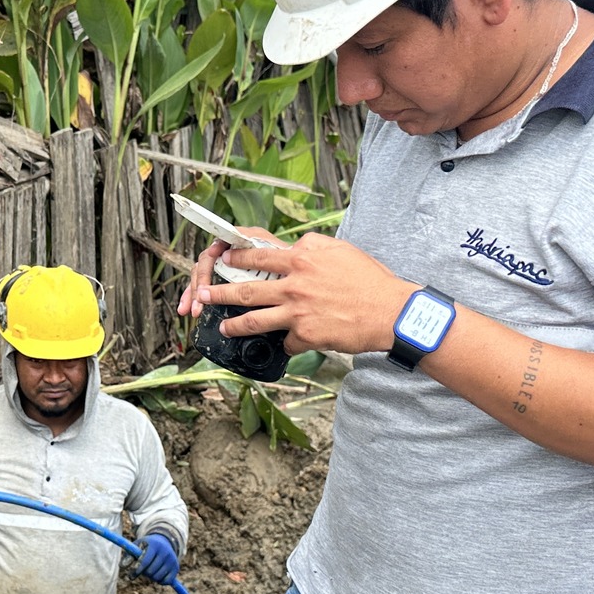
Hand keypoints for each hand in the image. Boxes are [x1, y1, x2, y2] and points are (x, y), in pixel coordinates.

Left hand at [130, 533, 180, 583]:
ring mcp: (172, 560)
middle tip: (142, 571)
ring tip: (149, 571)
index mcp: (154, 545)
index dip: (137, 570)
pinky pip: (167, 581)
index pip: (145, 561)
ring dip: (151, 577)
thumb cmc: (146, 546)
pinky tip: (157, 576)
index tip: (131, 575)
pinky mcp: (176, 567)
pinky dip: (160, 581)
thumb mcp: (137, 547)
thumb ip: (129, 556)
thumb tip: (121, 566)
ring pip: (158, 577)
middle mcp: (165, 552)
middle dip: (144, 573)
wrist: (163, 542)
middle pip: (151, 571)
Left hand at [189, 231, 418, 355]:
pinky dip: (287, 343)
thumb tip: (295, 247)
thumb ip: (312, 247)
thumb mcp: (339, 250)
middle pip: (246, 289)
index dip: (236, 257)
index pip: (258, 256)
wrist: (391, 311)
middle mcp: (295, 284)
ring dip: (235, 324)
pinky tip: (287, 345)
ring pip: (255, 320)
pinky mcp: (306, 335)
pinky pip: (287, 342)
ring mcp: (298, 311)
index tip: (223, 258)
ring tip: (224, 326)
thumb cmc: (370, 280)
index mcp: (302, 259)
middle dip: (219, 292)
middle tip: (203, 294)